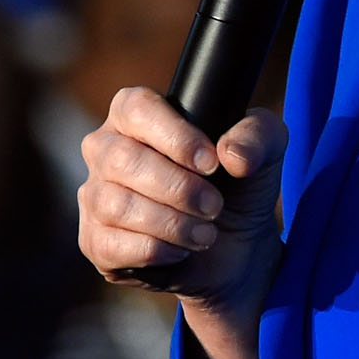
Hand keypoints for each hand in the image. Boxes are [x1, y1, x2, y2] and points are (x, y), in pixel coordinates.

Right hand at [77, 87, 284, 313]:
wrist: (235, 249)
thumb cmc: (238, 187)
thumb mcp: (265, 151)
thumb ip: (259, 135)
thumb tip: (233, 155)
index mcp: (136, 116)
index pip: (136, 108)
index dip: (174, 136)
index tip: (211, 163)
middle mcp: (105, 150)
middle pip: (122, 159)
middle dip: (179, 188)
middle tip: (215, 206)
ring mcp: (94, 196)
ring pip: (115, 204)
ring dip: (172, 223)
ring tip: (206, 234)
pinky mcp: (94, 241)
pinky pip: (111, 244)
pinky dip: (155, 250)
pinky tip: (180, 250)